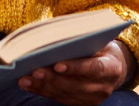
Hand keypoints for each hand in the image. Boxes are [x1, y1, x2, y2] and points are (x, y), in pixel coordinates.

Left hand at [17, 40, 134, 105]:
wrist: (114, 66)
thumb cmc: (100, 46)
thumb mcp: (97, 39)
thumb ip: (81, 40)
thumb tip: (52, 39)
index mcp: (112, 68)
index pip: (94, 68)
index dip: (76, 67)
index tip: (57, 65)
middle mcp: (104, 87)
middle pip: (75, 84)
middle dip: (52, 78)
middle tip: (34, 71)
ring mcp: (93, 98)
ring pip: (64, 93)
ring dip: (42, 86)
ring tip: (25, 78)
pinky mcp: (81, 103)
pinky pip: (59, 98)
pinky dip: (42, 91)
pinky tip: (28, 84)